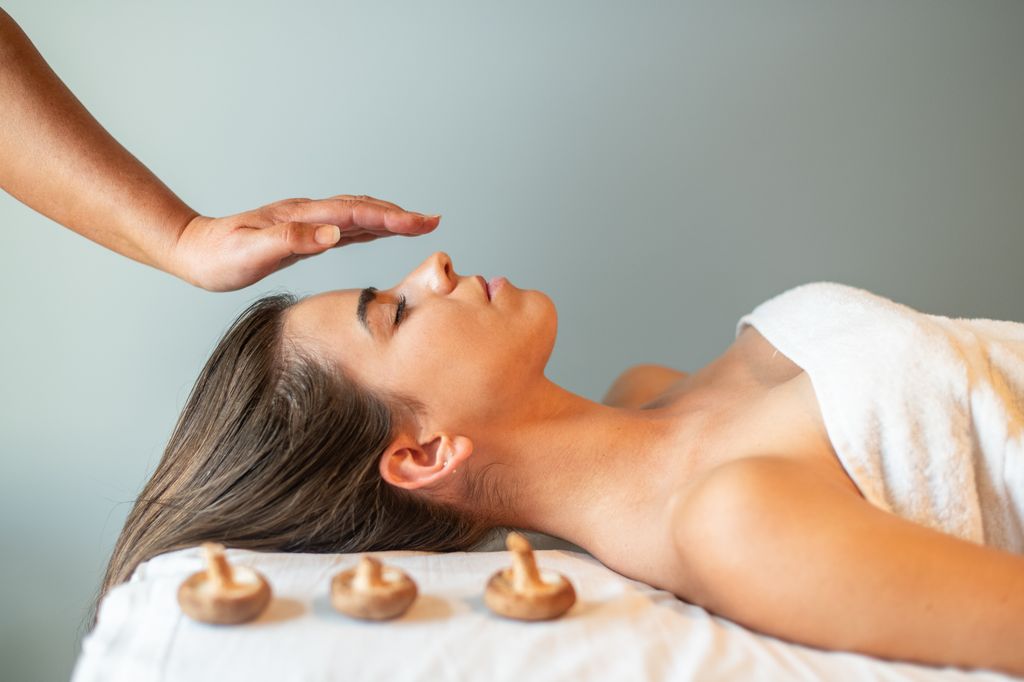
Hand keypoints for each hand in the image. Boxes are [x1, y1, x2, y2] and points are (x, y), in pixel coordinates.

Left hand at [169, 195, 440, 290]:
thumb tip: (332, 235)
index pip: (354, 214)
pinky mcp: (303, 234)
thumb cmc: (218, 256)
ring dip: (389, 218)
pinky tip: (379, 232)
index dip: (391, 218)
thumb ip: (291, 242)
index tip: (421, 222)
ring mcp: (306, 222)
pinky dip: (370, 227)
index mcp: (301, 218)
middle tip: (433, 221)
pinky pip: (345, 227)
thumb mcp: (250, 253)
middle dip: (400, 215)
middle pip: (363, 209)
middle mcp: (307, 215)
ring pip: (357, 215)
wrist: (193, 251)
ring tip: (418, 224)